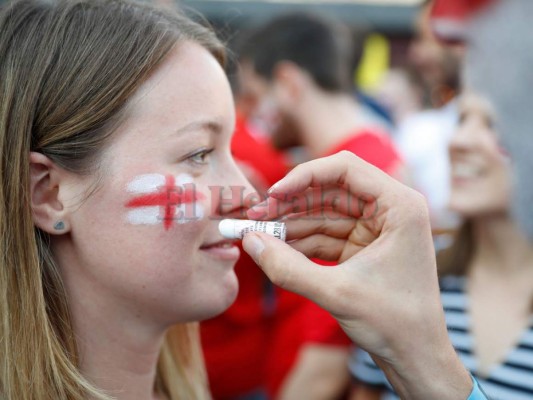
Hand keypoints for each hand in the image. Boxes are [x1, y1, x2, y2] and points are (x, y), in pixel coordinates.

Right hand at [243, 152, 471, 399]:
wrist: (416, 358)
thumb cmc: (395, 324)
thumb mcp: (337, 293)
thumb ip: (288, 268)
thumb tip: (250, 242)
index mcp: (400, 206)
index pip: (345, 169)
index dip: (304, 176)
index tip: (273, 194)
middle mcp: (390, 210)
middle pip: (330, 190)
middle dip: (292, 203)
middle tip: (257, 216)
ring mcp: (376, 228)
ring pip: (324, 213)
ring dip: (291, 223)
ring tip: (258, 233)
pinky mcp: (363, 246)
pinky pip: (325, 235)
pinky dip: (300, 241)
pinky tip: (275, 247)